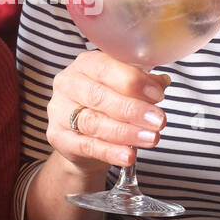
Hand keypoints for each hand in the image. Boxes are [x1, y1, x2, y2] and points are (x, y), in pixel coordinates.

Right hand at [45, 50, 169, 175]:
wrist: (82, 138)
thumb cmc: (106, 105)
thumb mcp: (124, 89)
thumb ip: (142, 84)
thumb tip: (161, 83)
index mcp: (86, 64)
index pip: (106, 68)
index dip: (134, 81)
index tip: (157, 95)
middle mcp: (69, 83)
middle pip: (99, 96)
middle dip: (133, 109)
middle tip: (158, 120)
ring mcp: (59, 110)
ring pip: (94, 122)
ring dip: (126, 132)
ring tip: (150, 138)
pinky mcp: (58, 137)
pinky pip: (87, 146)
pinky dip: (110, 152)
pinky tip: (129, 155)